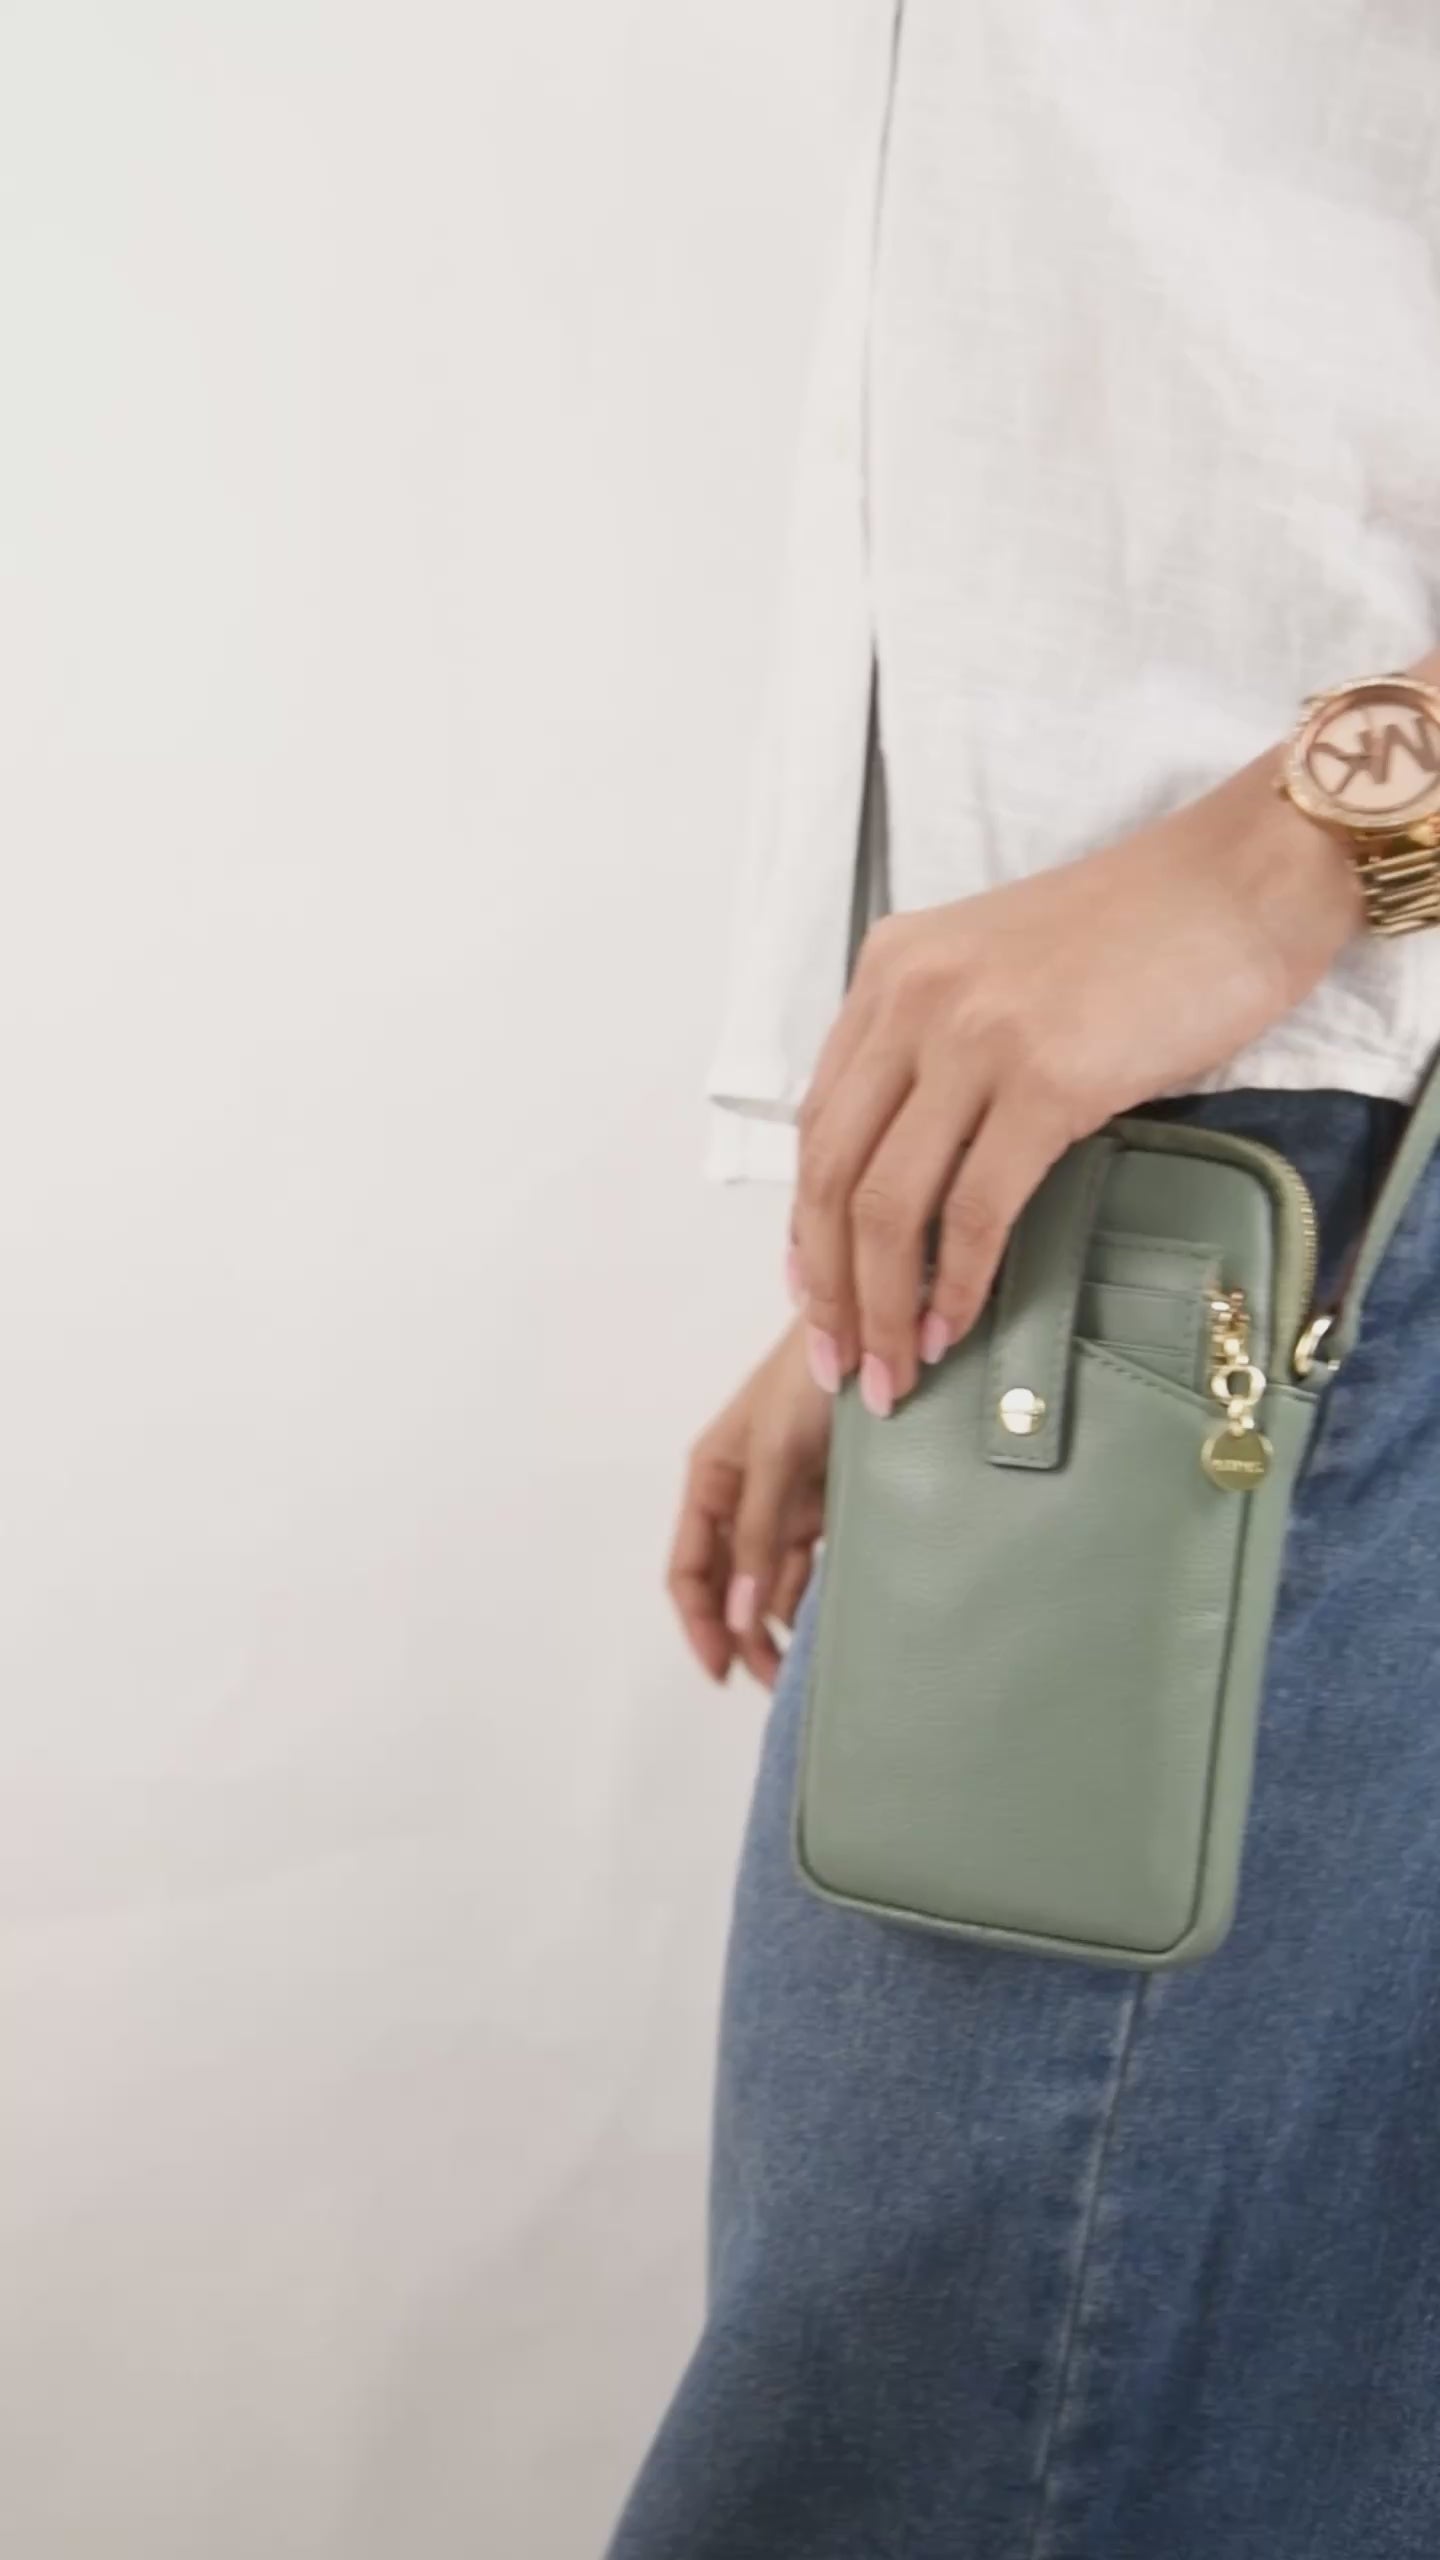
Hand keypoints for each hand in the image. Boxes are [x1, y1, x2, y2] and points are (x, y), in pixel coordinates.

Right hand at [668, 1319, 830, 1689]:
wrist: (879, 1331)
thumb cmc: (812, 1377)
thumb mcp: (775, 1454)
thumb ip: (758, 1532)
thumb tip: (740, 1612)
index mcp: (711, 1479)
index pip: (690, 1568)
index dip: (698, 1622)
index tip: (722, 1670)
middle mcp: (743, 1497)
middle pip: (729, 1585)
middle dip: (742, 1637)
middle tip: (773, 1685)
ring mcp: (787, 1503)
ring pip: (771, 1583)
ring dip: (780, 1626)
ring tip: (805, 1672)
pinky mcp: (831, 1505)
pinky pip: (813, 1566)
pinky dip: (815, 1599)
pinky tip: (831, 1629)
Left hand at [791, 752, 1363, 1413]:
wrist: (1243, 878)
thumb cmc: (1142, 935)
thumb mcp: (999, 970)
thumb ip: (937, 1047)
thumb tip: (906, 1174)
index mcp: (891, 971)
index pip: (818, 1123)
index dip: (805, 1228)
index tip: (815, 1301)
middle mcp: (912, 999)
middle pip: (832, 1175)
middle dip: (830, 1289)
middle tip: (842, 1367)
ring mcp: (975, 1038)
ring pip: (888, 1205)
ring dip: (883, 1307)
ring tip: (895, 1375)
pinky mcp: (1048, 1080)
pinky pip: (976, 1210)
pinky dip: (957, 1283)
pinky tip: (956, 1329)